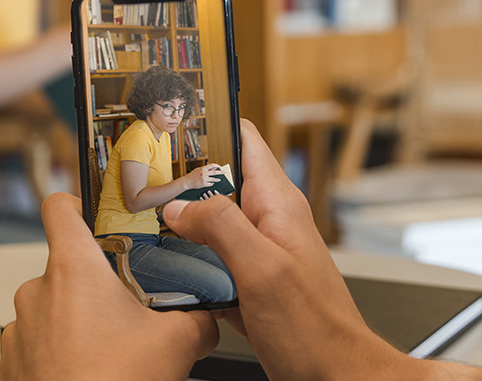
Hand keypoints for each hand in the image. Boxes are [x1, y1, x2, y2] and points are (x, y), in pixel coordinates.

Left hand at [0, 193, 218, 380]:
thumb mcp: (175, 344)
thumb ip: (195, 319)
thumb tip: (207, 316)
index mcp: (72, 270)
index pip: (58, 207)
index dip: (76, 205)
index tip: (93, 216)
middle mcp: (35, 293)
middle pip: (62, 270)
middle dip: (91, 288)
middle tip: (121, 313)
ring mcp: (16, 332)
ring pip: (46, 314)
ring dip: (70, 327)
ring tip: (101, 354)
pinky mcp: (6, 369)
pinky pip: (30, 353)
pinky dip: (51, 361)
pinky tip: (78, 376)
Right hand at [162, 119, 411, 380]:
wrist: (338, 378)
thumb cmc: (317, 331)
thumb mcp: (263, 269)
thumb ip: (221, 227)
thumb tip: (180, 206)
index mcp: (277, 202)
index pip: (242, 138)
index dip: (207, 125)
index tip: (169, 125)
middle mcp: (268, 219)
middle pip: (216, 178)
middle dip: (179, 178)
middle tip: (142, 181)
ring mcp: (259, 249)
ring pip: (210, 218)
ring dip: (180, 221)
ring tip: (144, 221)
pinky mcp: (249, 279)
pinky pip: (211, 256)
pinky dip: (188, 259)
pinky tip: (166, 268)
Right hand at [185, 163, 221, 189]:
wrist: (187, 182)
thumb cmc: (192, 175)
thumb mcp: (198, 170)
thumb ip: (205, 169)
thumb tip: (213, 168)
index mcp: (202, 169)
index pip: (212, 165)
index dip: (217, 165)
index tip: (220, 167)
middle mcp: (204, 174)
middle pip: (215, 172)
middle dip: (221, 172)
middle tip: (225, 172)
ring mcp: (204, 179)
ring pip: (214, 179)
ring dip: (217, 179)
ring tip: (219, 179)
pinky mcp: (203, 184)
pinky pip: (210, 184)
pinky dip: (212, 183)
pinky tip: (212, 183)